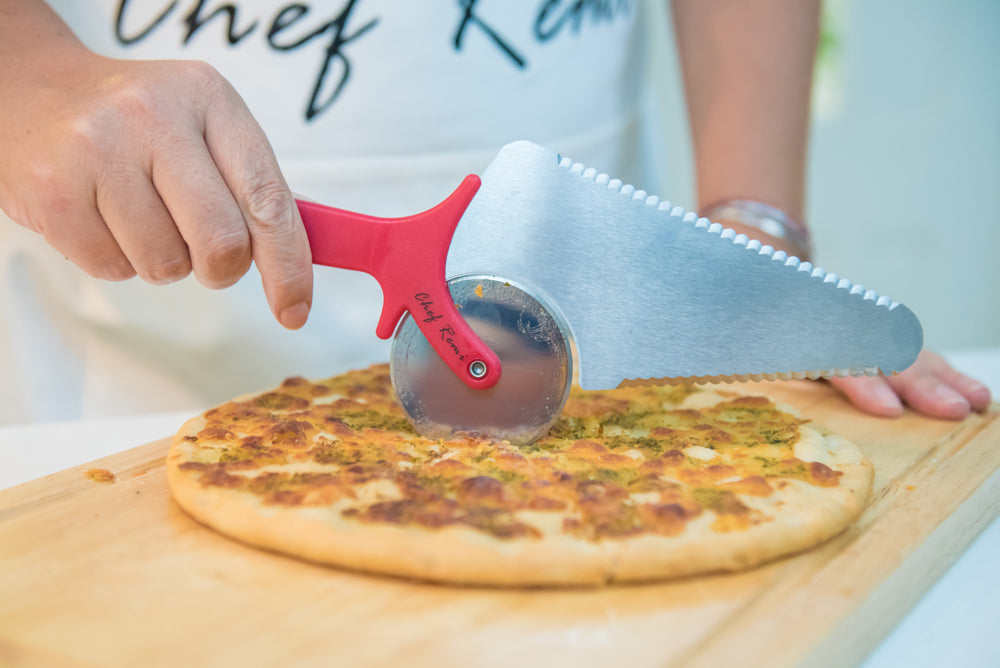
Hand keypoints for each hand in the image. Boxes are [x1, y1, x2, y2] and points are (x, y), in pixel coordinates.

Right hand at [0, 44, 311, 328]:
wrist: (34, 90)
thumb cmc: (137, 120)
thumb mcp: (205, 125)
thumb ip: (254, 187)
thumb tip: (299, 263)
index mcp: (208, 98)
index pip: (269, 198)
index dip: (290, 265)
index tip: (295, 309)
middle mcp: (153, 117)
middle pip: (222, 243)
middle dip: (222, 268)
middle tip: (204, 253)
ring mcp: (97, 151)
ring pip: (166, 265)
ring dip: (164, 261)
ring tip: (140, 215)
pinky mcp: (52, 191)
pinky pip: (113, 269)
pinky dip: (119, 259)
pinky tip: (104, 216)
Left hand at [716, 220, 991, 419]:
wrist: (743, 260)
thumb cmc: (725, 304)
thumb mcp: (715, 322)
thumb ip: (714, 340)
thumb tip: (675, 361)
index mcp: (792, 323)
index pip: (834, 353)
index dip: (862, 380)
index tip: (888, 408)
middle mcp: (830, 322)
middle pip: (880, 350)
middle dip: (918, 383)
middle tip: (952, 411)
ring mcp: (851, 326)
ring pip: (902, 348)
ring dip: (940, 377)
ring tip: (975, 403)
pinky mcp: (862, 333)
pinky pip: (904, 350)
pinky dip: (935, 370)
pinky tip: (964, 392)